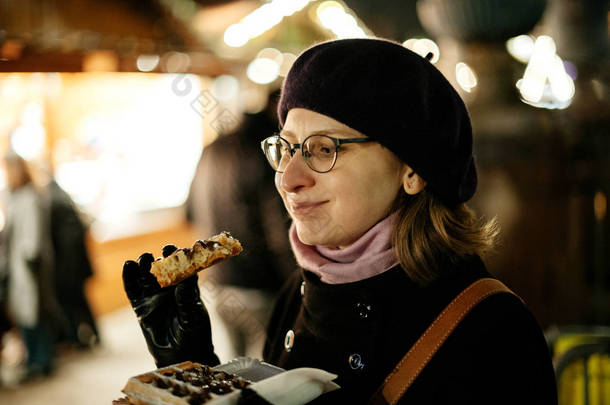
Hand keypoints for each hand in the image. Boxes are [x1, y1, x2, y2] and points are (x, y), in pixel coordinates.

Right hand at [122, 245, 219, 367]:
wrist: (180, 354)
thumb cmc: (193, 334)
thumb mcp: (193, 316)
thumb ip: (187, 299)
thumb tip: (186, 278)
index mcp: (186, 286)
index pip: (181, 266)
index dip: (177, 256)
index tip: (175, 250)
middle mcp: (169, 287)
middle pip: (162, 267)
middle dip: (160, 259)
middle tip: (159, 257)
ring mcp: (154, 295)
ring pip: (146, 274)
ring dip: (144, 264)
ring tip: (144, 260)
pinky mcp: (140, 305)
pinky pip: (132, 288)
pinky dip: (129, 277)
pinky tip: (128, 266)